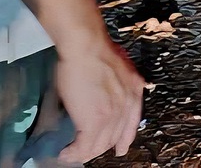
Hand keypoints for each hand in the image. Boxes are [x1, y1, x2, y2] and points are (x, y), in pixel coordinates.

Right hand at [53, 35, 144, 162]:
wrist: (87, 46)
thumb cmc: (96, 48)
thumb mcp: (118, 65)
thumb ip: (117, 81)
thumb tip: (107, 87)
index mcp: (134, 91)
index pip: (132, 124)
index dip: (124, 139)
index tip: (120, 148)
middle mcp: (127, 105)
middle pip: (115, 137)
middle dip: (100, 147)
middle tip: (87, 151)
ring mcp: (112, 115)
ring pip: (99, 145)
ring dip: (84, 153)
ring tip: (72, 154)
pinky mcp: (94, 121)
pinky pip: (84, 146)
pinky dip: (74, 153)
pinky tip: (65, 153)